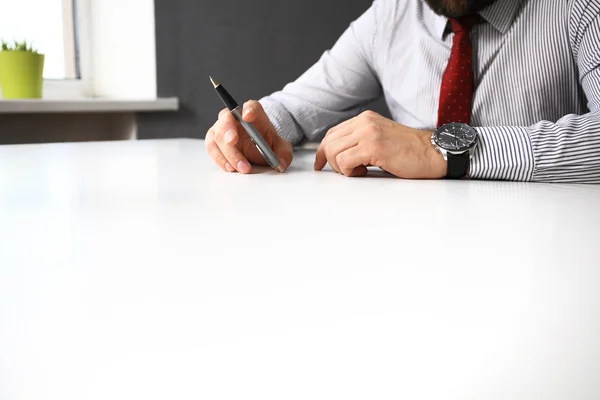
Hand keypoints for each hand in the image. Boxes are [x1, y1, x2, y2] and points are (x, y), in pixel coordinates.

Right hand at [205, 100, 292, 173]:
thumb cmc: (266, 143)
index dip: (249, 109)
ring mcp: (222, 128)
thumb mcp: (279, 147)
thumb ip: (284, 154)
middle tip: (233, 142)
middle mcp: (235, 118)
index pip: (251, 106)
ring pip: (217, 136)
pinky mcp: (215, 141)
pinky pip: (212, 148)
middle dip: (228, 131)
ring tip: (238, 167)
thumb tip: (281, 163)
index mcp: (254, 113)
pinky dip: (219, 158)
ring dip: (226, 152)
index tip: (248, 116)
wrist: (257, 148)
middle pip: (227, 119)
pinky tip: (230, 168)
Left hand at [314, 111, 446, 178]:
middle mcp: (364, 122)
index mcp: (365, 119)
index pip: (332, 133)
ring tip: (360, 171)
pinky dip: (349, 171)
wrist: (433, 153)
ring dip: (342, 168)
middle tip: (347, 172)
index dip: (323, 151)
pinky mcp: (373, 146)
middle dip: (331, 162)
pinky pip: (345, 161)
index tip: (320, 164)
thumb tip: (338, 156)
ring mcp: (368, 133)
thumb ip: (360, 142)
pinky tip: (365, 172)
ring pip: (334, 152)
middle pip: (329, 142)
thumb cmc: (411, 152)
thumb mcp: (380, 139)